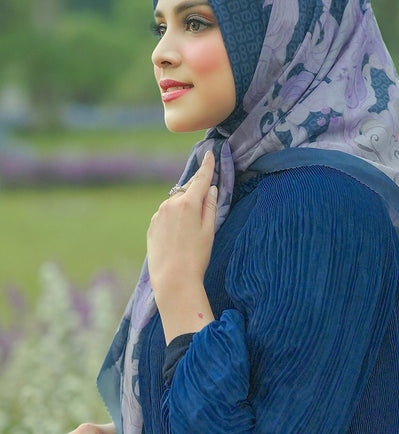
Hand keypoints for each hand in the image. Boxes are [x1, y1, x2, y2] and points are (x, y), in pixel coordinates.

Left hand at [147, 151, 217, 309]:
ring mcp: (159, 213)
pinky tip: (179, 235)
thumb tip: (211, 189)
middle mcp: (171, 203)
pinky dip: (174, 217)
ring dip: (184, 206)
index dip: (207, 166)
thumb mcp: (209, 230)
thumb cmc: (196, 256)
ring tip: (191, 228)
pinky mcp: (152, 225)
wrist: (173, 279)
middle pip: (187, 189)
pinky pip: (166, 214)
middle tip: (205, 192)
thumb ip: (211, 206)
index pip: (201, 178)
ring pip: (175, 202)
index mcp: (188, 203)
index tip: (209, 154)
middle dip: (196, 188)